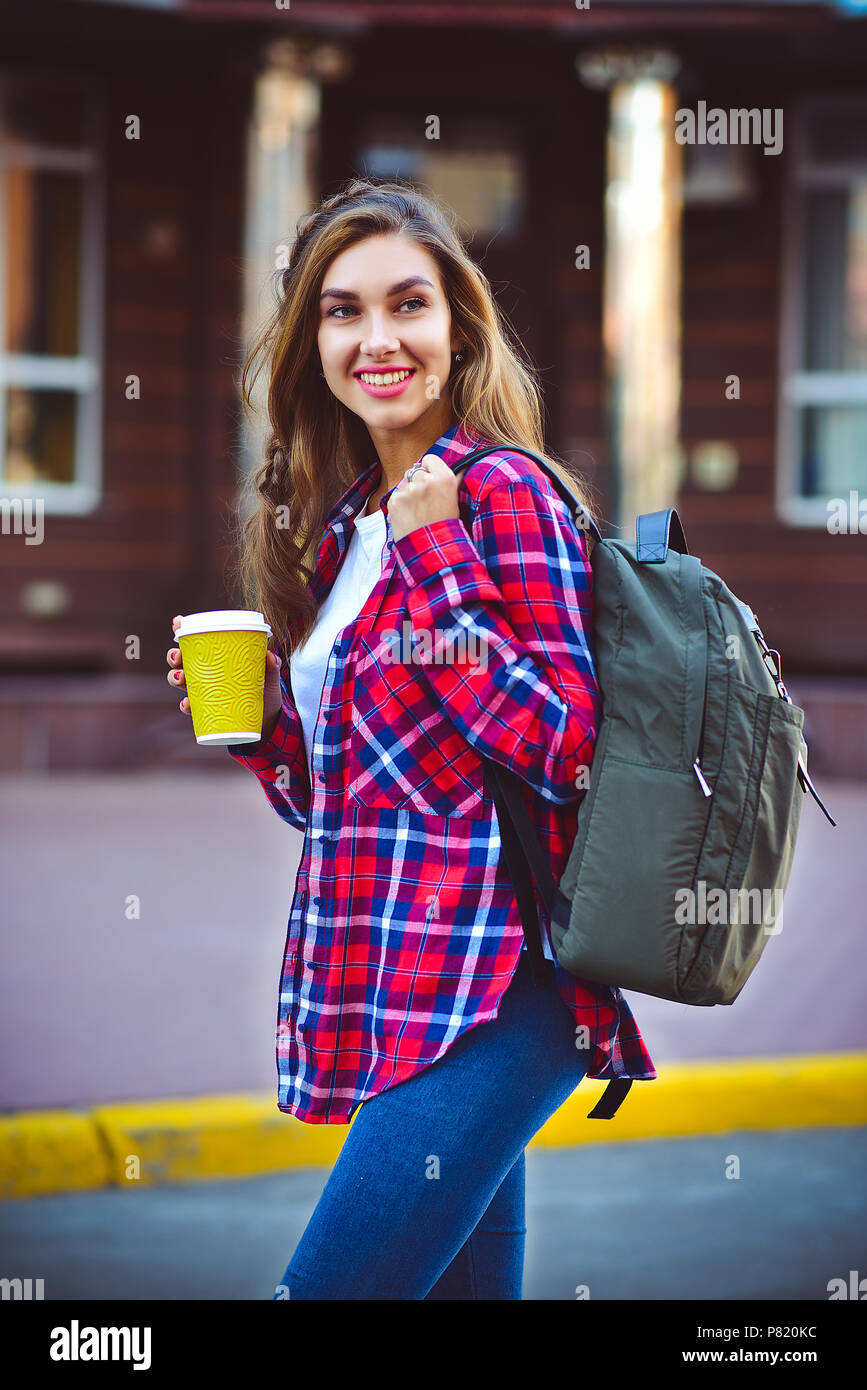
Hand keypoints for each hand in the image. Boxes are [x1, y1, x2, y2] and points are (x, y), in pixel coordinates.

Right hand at [167, 615, 283, 742]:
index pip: (195, 640)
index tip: (177, 623)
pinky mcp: (206, 709)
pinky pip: (190, 707)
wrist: (266, 717)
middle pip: (180, 660)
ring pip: (180, 681)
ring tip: (181, 678)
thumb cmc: (263, 688)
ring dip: (175, 677)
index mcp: (215, 656)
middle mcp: (205, 672)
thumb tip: (271, 656)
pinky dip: (185, 705)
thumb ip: (271, 666)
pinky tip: (187, 703)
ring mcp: (203, 690)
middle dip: (173, 656)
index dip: (181, 629)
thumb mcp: (268, 676)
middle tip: (178, 657)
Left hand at [387, 453, 461, 543]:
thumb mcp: (455, 500)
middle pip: (416, 471)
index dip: (430, 469)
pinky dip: (401, 504)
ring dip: (409, 494)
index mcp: (444, 477)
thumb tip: (463, 466)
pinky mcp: (395, 500)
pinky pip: (396, 495)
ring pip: (405, 484)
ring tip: (418, 511)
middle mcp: (425, 480)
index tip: (432, 481)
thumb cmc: (446, 526)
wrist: (432, 550)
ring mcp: (408, 490)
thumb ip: (454, 480)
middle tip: (426, 501)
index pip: (429, 459)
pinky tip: (409, 516)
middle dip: (419, 482)